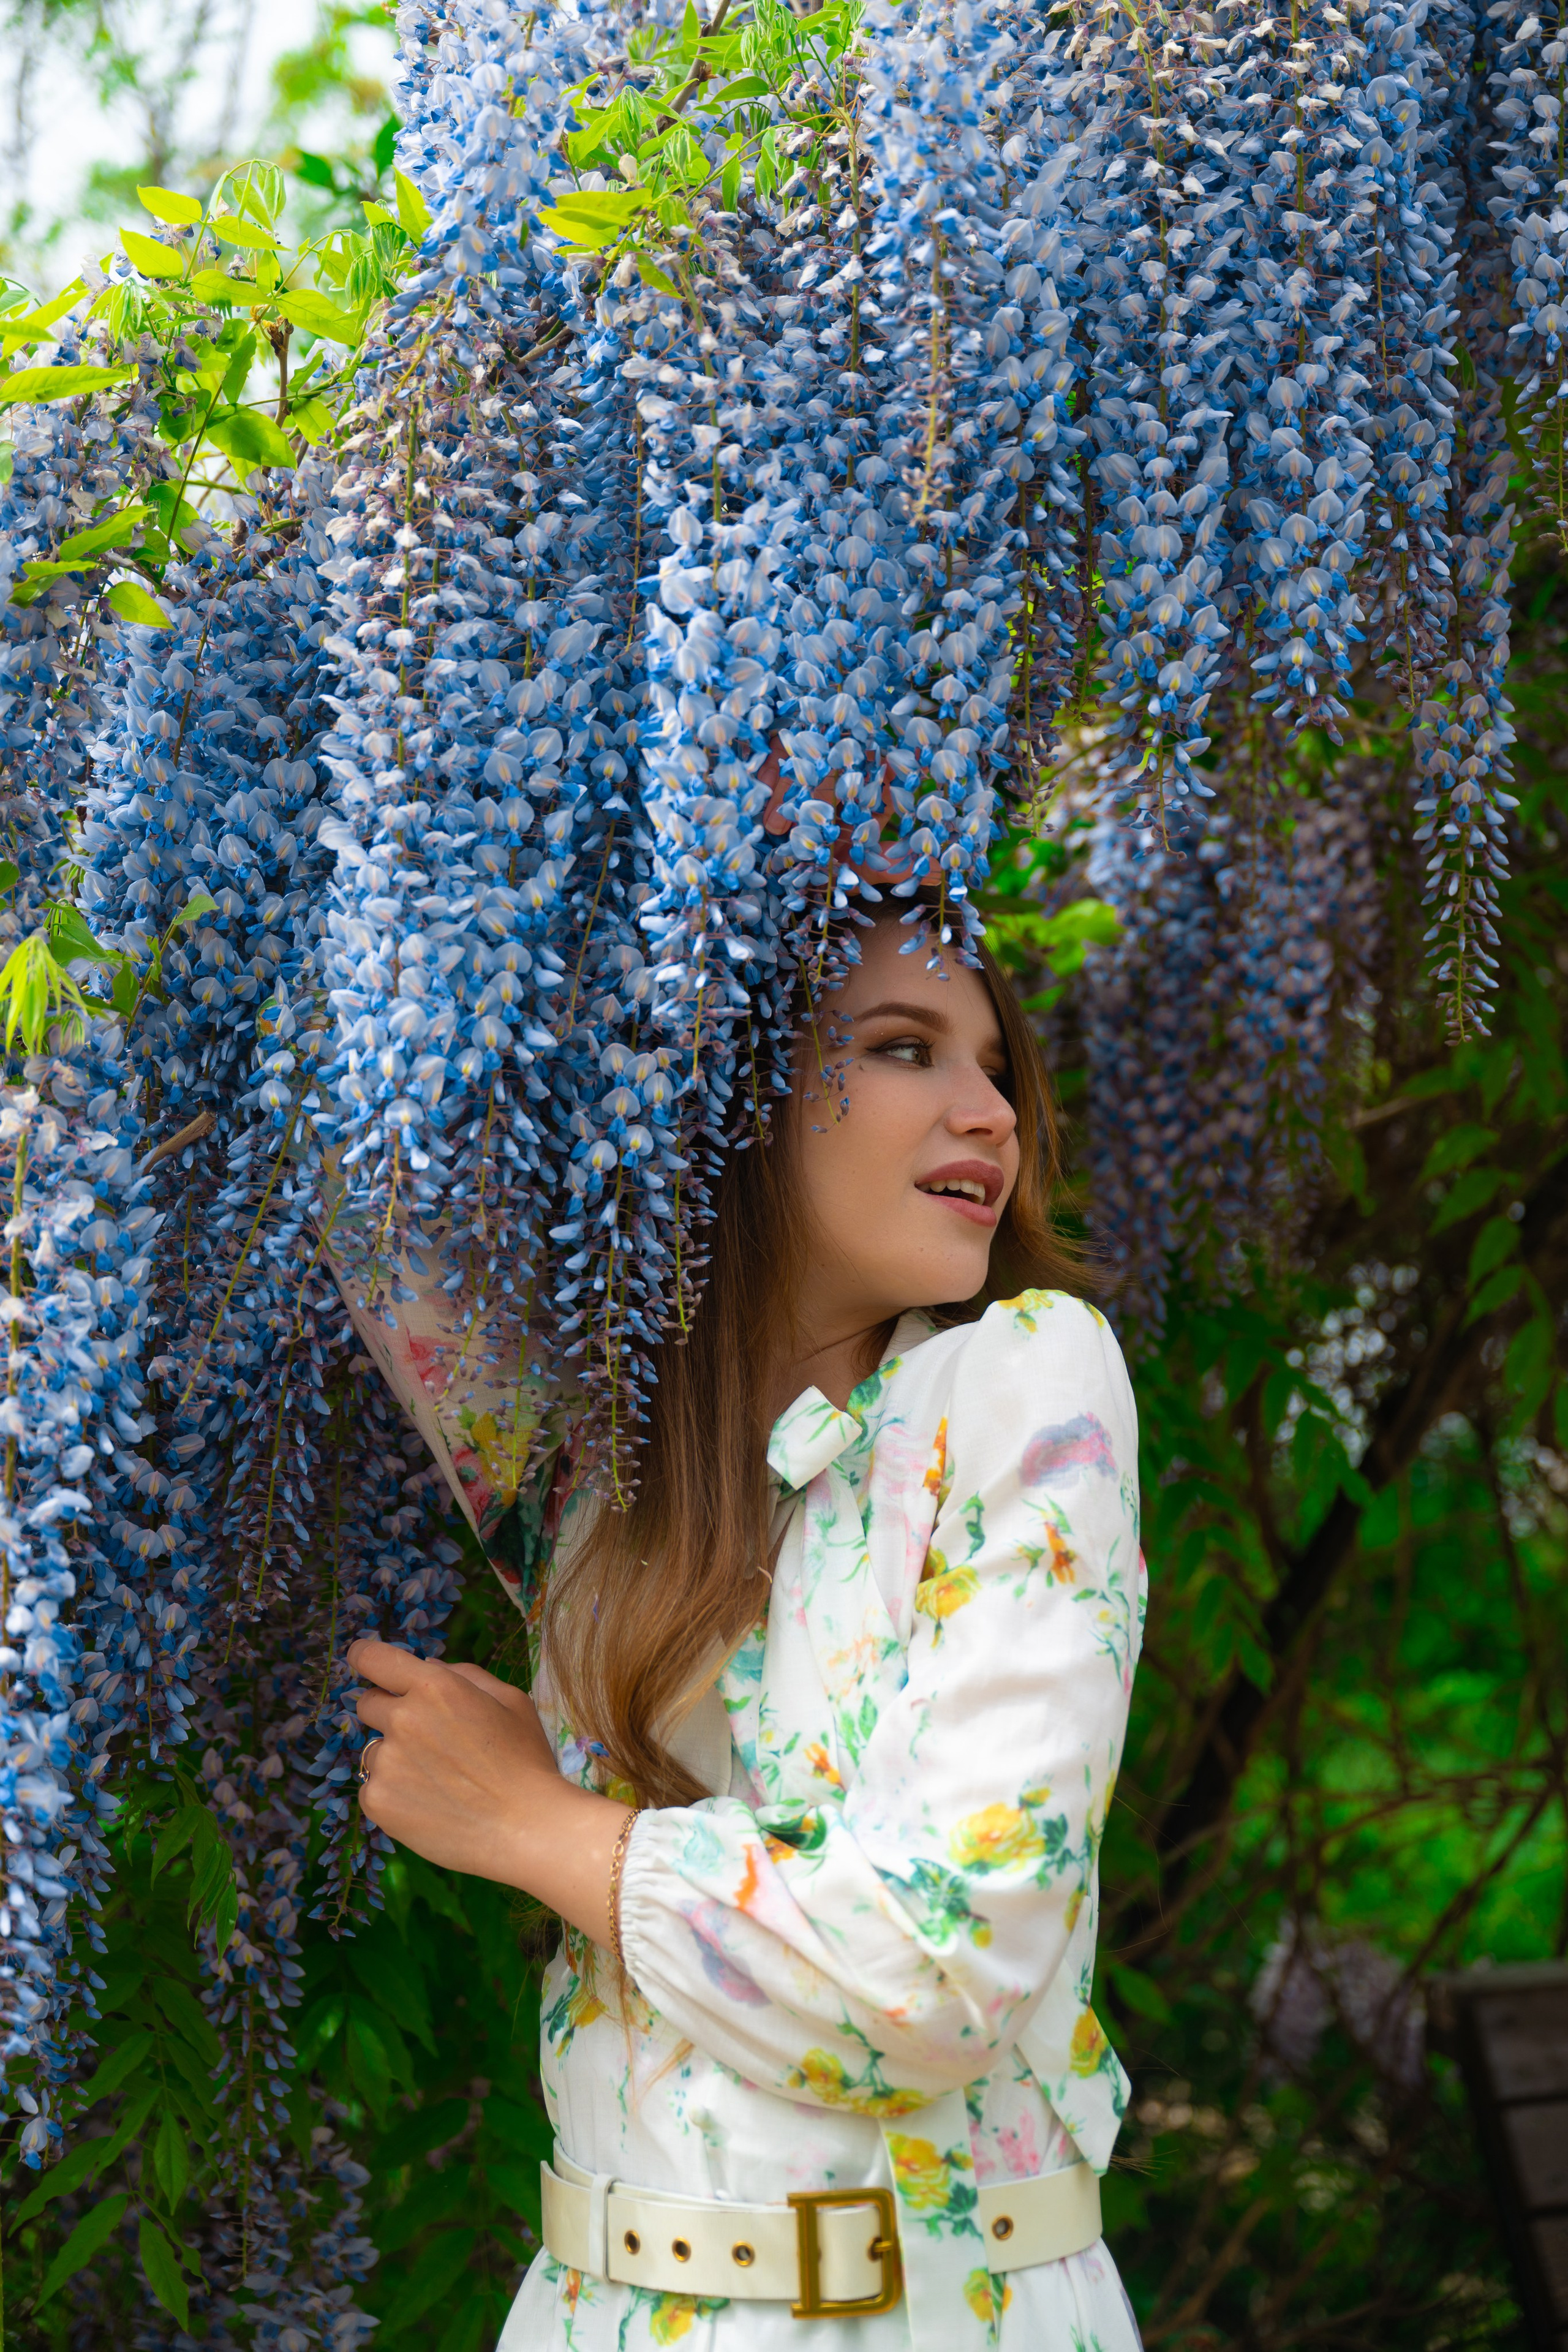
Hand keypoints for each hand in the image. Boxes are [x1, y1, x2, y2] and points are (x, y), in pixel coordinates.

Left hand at [348, 1638, 633, 1946]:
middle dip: (389, 1712)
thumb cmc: (526, 1762)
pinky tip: (430, 1805)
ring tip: (437, 1781)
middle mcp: (403, 1719)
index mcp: (434, 1687)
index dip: (364, 1656)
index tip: (363, 1660)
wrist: (526, 1829)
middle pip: (368, 1703)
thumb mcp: (511, 1701)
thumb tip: (427, 1665)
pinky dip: (394, 1794)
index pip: (373, 1658)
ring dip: (394, 1757)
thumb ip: (464, 1675)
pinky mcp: (378, 1801)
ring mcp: (387, 1762)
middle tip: (426, 1737)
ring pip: (374, 1749)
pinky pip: (373, 1788)